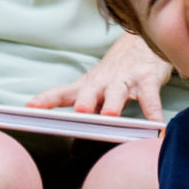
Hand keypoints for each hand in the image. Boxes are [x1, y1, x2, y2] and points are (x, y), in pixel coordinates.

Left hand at [29, 33, 169, 120]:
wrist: (143, 42)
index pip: (63, 92)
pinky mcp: (147, 78)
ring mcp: (126, 79)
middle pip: (90, 91)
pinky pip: (150, 98)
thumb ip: (87, 112)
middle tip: (79, 113)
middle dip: (84, 102)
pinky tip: (157, 127)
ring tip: (110, 116)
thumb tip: (73, 147)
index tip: (31, 106)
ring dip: (113, 103)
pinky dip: (154, 113)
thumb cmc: (116, 72)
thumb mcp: (97, 89)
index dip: (47, 99)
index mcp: (88, 86)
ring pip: (117, 92)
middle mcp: (103, 82)